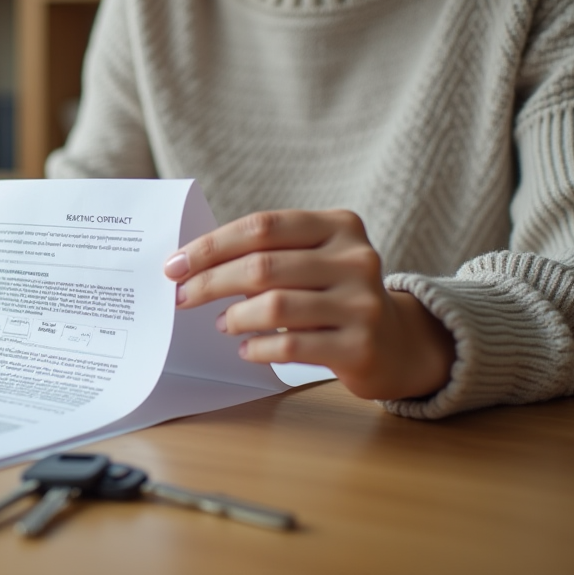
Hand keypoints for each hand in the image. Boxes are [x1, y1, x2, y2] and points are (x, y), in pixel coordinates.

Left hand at [163, 209, 455, 400]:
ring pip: (275, 306)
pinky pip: (292, 345)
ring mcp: (362, 302)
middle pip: (263, 265)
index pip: (262, 226)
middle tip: (183, 297)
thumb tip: (191, 266)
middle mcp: (355, 258)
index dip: (212, 245)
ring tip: (222, 324)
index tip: (175, 264)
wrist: (397, 343)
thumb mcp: (313, 260)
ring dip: (235, 317)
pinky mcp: (361, 345)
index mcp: (339, 225)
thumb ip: (267, 254)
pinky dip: (258, 348)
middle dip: (211, 282)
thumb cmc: (334, 295)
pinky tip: (246, 349)